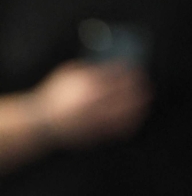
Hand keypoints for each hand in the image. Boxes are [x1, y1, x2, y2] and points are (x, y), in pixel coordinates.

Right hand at [30, 60, 150, 147]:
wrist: (40, 122)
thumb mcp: (67, 73)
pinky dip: (129, 125)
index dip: (130, 72)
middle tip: (146, 84)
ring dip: (138, 107)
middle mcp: (91, 101)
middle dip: (138, 88)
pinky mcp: (93, 134)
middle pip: (124, 93)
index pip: (116, 75)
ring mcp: (93, 119)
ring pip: (124, 113)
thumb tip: (109, 62)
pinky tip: (135, 120)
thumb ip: (87, 67)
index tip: (137, 70)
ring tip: (146, 102)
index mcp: (86, 83)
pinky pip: (116, 131)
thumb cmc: (55, 94)